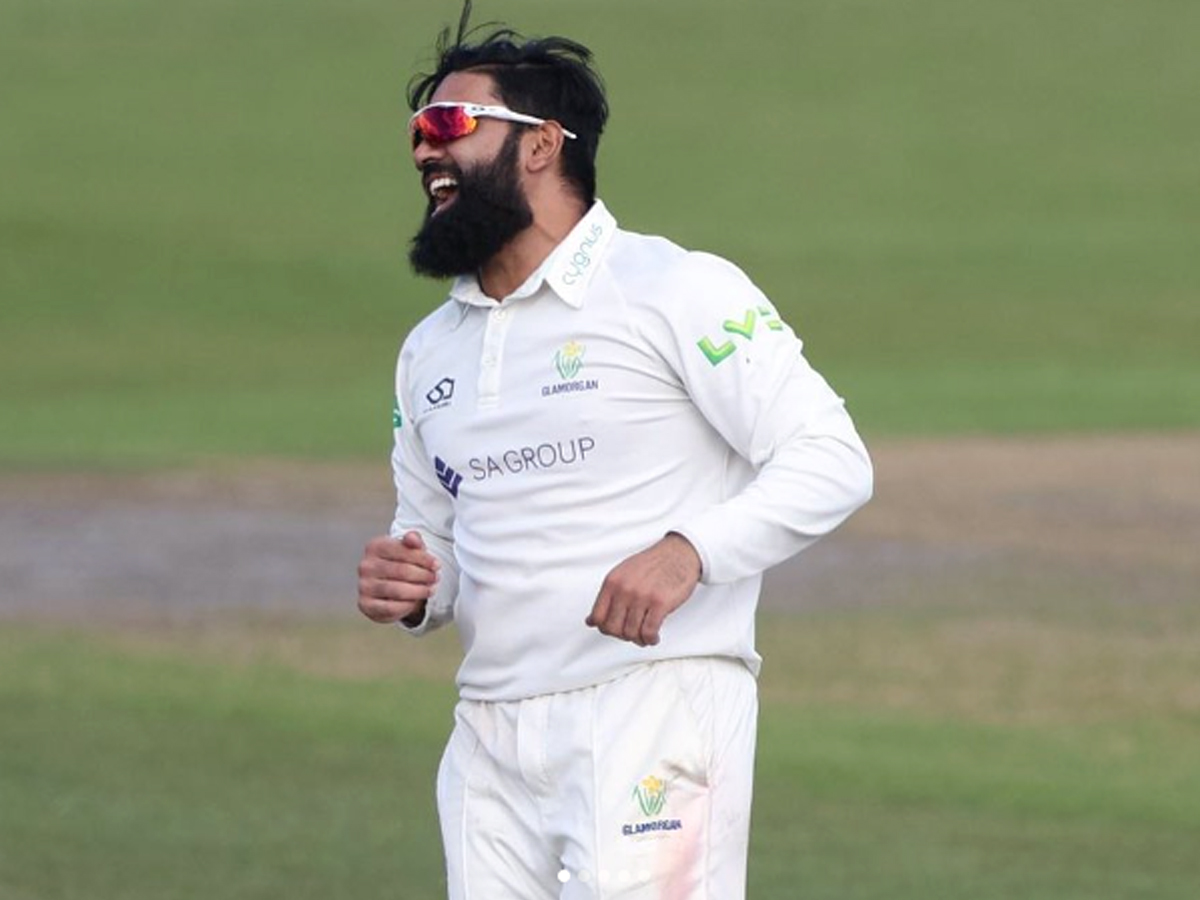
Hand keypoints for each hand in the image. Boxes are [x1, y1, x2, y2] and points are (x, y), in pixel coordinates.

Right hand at [357, 531, 439, 624]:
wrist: (388, 589)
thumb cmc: (401, 564)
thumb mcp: (409, 549)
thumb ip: (413, 540)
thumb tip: (413, 537)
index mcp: (374, 546)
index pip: (401, 550)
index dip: (422, 558)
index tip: (437, 565)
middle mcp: (366, 566)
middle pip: (401, 571)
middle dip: (423, 575)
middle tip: (435, 578)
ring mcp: (364, 586)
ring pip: (397, 590)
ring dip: (418, 591)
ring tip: (430, 590)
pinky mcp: (366, 605)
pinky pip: (390, 607)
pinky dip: (407, 605)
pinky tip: (416, 602)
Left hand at [586, 533, 701, 646]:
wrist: (678, 554)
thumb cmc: (652, 565)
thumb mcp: (622, 574)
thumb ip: (607, 597)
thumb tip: (591, 621)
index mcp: (612, 582)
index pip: (597, 617)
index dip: (605, 628)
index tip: (614, 630)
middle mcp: (624, 589)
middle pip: (612, 629)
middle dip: (622, 636)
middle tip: (631, 634)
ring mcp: (642, 596)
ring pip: (631, 633)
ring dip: (638, 640)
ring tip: (645, 636)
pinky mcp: (660, 602)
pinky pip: (648, 632)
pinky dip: (650, 639)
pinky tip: (653, 637)